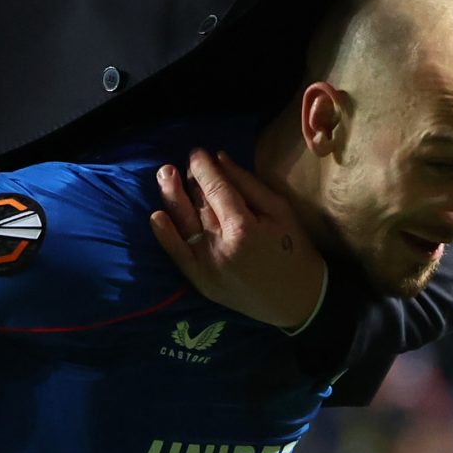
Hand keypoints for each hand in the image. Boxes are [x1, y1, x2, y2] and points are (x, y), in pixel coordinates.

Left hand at [151, 150, 328, 329]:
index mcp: (243, 228)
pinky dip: (165, 236)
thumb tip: (220, 158)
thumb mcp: (280, 211)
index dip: (204, 168)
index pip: (216, 189)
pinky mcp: (201, 282)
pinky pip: (177, 255)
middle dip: (189, 180)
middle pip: (199, 205)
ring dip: (172, 197)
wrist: (296, 301)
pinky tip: (156, 216)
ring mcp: (206, 266)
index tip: (197, 152)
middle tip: (181, 163)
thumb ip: (249, 184)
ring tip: (165, 175)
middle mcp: (219, 247)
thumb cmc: (294, 251)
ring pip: (185, 224)